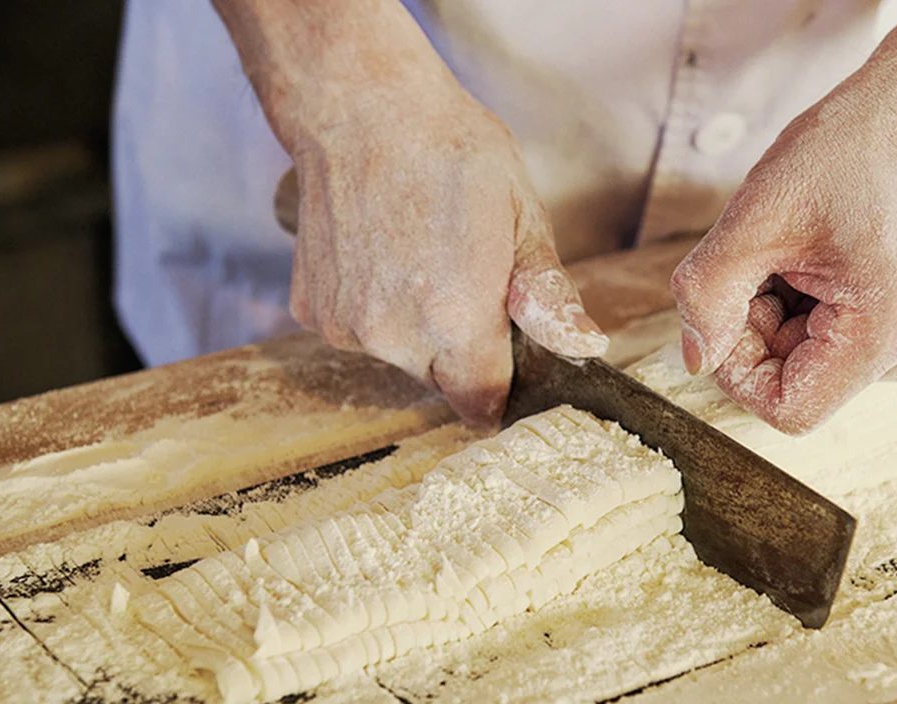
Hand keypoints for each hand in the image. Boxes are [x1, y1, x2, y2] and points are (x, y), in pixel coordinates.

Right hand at [214, 0, 605, 425]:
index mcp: (456, 320)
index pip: (482, 404)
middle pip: (441, 382)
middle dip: (460, 351)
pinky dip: (372, 308)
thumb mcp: (522, 215)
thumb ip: (548, 294)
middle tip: (464, 280)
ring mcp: (347, 325)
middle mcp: (394, 335)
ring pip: (399, 357)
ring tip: (420, 257)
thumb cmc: (449, 151)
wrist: (360, 106)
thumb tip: (583, 347)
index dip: (500, 386)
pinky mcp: (313, 311)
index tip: (505, 355)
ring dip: (415, 328)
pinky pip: (357, 332)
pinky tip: (381, 254)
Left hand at [670, 0, 896, 434]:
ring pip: (816, 365)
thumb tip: (695, 360)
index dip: (739, 369)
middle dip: (763, 329)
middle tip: (769, 258)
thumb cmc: (852, 148)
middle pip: (801, 384)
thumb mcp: (756, 218)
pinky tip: (825, 256)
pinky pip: (841, 345)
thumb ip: (708, 297)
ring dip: (786, 314)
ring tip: (804, 248)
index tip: (731, 306)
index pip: (788, 410)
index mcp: (889, 334)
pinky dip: (813, 307)